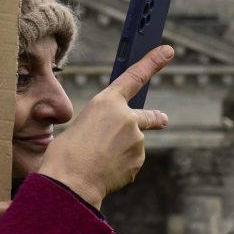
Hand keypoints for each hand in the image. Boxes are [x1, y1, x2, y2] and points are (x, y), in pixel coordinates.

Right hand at [38, 45, 172, 209]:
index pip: (135, 76)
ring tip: (96, 160)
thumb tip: (119, 145)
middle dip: (155, 118)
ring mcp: (137, 141)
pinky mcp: (138, 161)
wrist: (70, 182)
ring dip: (121, 151)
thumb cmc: (65, 154)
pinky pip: (130, 162)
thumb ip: (105, 127)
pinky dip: (119, 166)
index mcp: (106, 102)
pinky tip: (102, 171)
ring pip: (133, 144)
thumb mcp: (81, 127)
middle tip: (163, 119)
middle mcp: (127, 118)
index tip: (168, 51)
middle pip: (148, 116)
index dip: (153, 62)